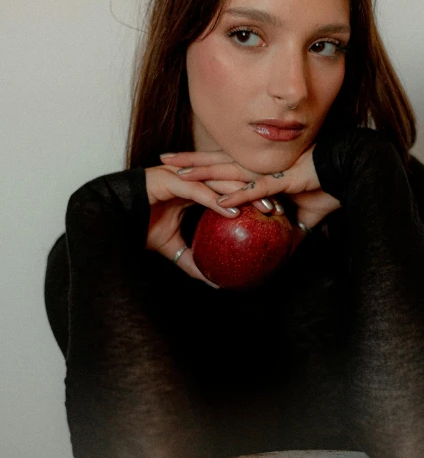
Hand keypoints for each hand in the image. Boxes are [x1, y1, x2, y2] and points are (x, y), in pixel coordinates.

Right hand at [145, 164, 283, 285]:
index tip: (275, 210)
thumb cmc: (138, 226)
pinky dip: (217, 201)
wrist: (109, 217)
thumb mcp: (171, 248)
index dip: (253, 195)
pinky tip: (233, 212)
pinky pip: (198, 191)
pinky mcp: (169, 180)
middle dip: (258, 191)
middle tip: (280, 206)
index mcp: (195, 186)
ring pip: (221, 181)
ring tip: (265, 207)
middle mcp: (192, 176)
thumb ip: (192, 260)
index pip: (231, 186)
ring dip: (245, 194)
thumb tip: (213, 282)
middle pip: (232, 179)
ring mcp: (181, 175)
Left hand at [160, 146, 339, 231]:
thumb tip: (286, 249)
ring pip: (228, 171)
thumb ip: (291, 230)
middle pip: (216, 161)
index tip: (179, 164)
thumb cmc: (327, 187)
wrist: (348, 172)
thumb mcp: (304, 214)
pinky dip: (237, 195)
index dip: (200, 162)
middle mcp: (259, 167)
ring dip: (202, 173)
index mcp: (260, 170)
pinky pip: (255, 190)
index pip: (223, 164)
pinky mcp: (283, 180)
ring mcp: (269, 172)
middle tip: (162, 160)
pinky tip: (218, 200)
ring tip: (178, 174)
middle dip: (188, 160)